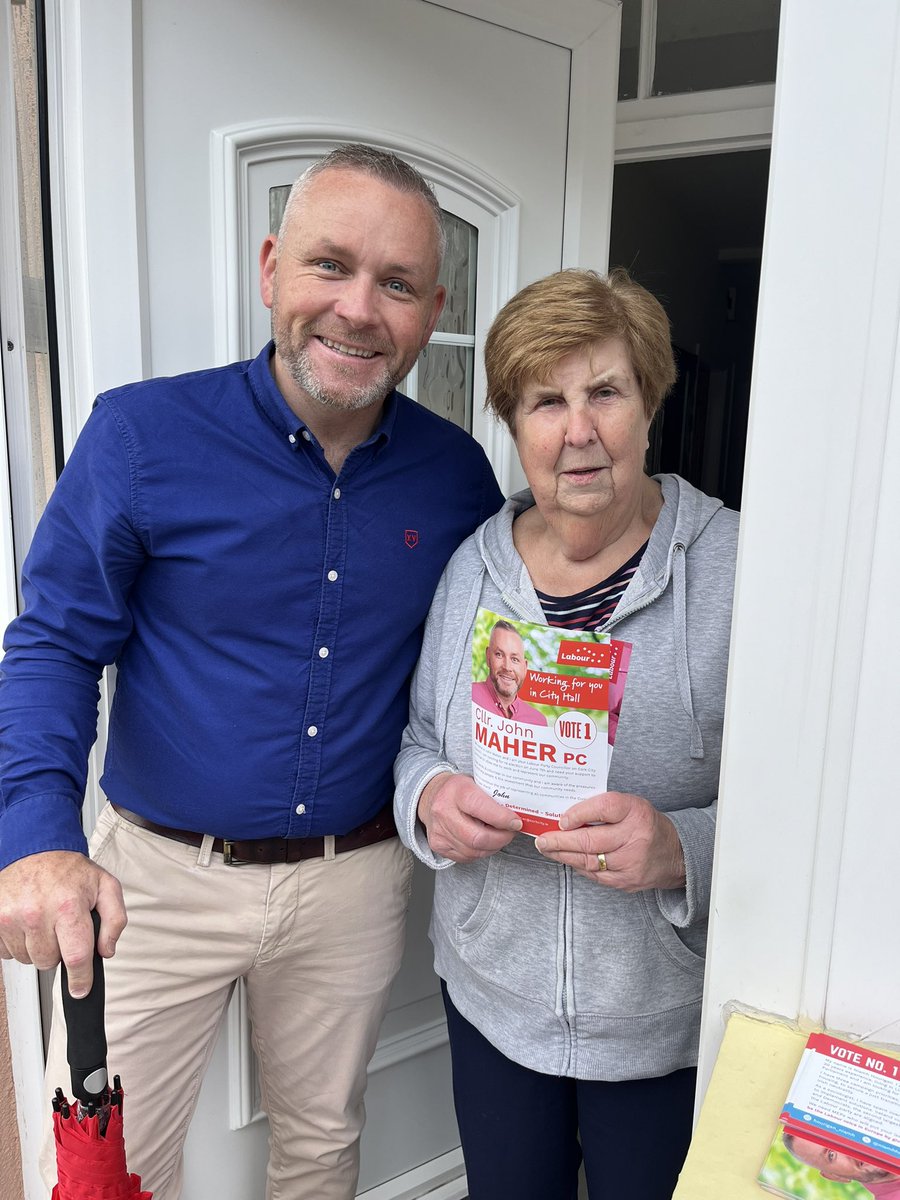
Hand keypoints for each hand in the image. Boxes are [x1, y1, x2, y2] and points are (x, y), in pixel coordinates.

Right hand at [0, 851, 126, 996]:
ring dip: (38, 948)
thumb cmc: (70, 871)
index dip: (81, 979)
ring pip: (28, 959)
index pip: (76, 956)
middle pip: (49, 962)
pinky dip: (19, 944)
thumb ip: (114, 920)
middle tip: (61, 929)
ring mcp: (12, 917)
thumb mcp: (106, 886)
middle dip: (59, 952)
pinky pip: (7, 952)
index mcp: (68, 906)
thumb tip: (107, 950)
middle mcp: (37, 913)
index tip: (80, 989)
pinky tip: (28, 924)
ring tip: (45, 923)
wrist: (35, 850)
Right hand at [417, 773, 521, 862]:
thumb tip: (520, 811)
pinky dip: (480, 851)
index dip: (503, 819)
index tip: (517, 822)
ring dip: (493, 846)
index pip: (481, 808)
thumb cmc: (458, 789)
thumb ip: (494, 796)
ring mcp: (439, 830)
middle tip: (511, 832)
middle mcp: (444, 811)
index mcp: (456, 791)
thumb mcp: (476, 781)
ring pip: (474, 851)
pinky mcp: (438, 845)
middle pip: (478, 837)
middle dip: (501, 838)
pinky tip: (485, 842)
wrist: (430, 795)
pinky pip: (466, 857)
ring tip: (500, 836)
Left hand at [534, 792, 685, 891]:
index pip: (604, 808)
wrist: (676, 854)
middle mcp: (636, 837)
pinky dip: (579, 867)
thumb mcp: (631, 805)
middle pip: (591, 840)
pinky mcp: (627, 881)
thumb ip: (603, 807)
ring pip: (590, 861)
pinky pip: (596, 875)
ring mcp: (632, 862)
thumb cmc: (645, 824)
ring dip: (564, 855)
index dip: (580, 813)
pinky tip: (566, 860)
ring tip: (547, 849)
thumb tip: (566, 814)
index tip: (562, 819)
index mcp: (636, 812)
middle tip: (542, 840)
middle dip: (561, 841)